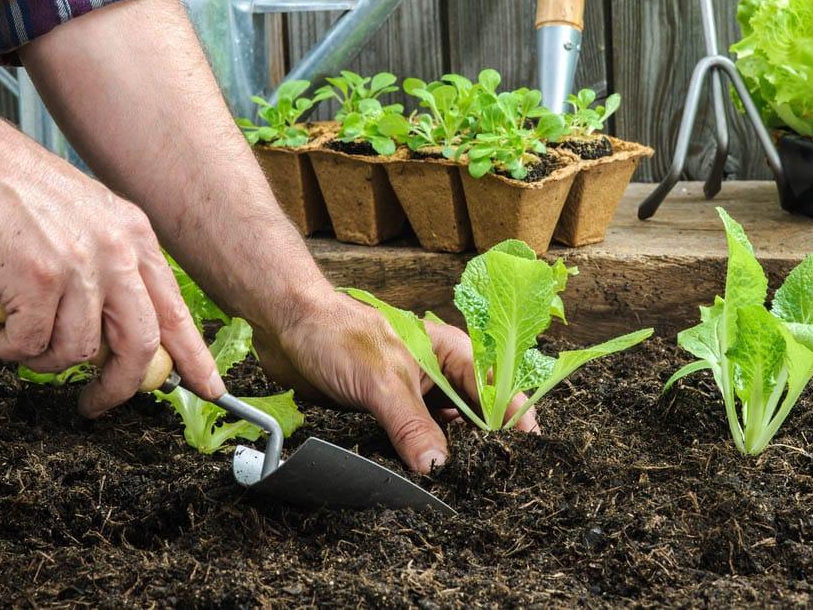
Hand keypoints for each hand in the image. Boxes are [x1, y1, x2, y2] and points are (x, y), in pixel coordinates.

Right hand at [0, 127, 224, 415]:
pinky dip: (5, 347)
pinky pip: (29, 345)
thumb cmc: (9, 188)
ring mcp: (81, 265)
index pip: (175, 310)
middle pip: (140, 344)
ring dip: (41, 361)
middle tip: (95, 402)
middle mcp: (118, 250)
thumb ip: (107, 264)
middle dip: (119, 386)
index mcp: (135, 235)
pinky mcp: (38, 279)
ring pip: (77, 352)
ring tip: (16, 339)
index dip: (194, 357)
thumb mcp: (84, 217)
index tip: (209, 388)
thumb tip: (108, 325)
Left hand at [253, 291, 538, 473]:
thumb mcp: (382, 381)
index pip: (494, 388)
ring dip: (449, 455)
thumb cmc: (338, 333)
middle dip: (484, 444)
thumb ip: (411, 424)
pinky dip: (418, 460)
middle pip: (474, 414)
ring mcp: (412, 395)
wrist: (287, 326)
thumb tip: (438, 467)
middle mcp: (436, 374)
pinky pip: (412, 442)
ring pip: (443, 431)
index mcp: (449, 352)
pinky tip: (421, 480)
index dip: (512, 417)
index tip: (526, 449)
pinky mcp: (386, 413)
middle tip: (494, 479)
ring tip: (463, 486)